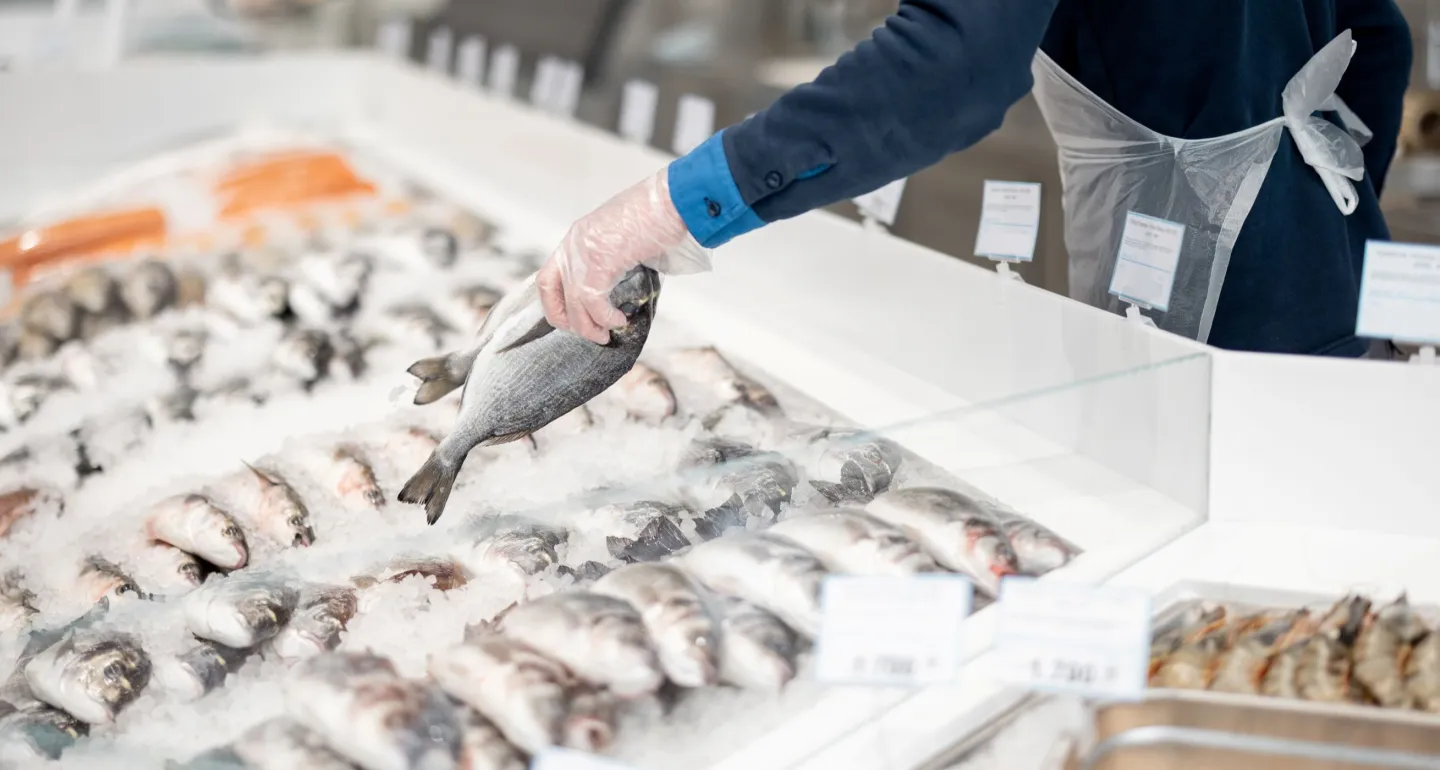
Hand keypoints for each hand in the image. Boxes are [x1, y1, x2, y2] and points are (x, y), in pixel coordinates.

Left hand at [538, 169, 709, 343]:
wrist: (672, 199)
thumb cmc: (657, 213)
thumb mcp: (623, 235)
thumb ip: (612, 258)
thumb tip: (618, 286)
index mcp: (577, 236)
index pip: (547, 278)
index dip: (553, 304)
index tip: (568, 320)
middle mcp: (574, 244)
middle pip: (554, 294)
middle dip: (570, 322)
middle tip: (591, 333)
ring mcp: (584, 252)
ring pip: (574, 303)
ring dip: (589, 327)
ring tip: (606, 335)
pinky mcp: (601, 261)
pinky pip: (594, 301)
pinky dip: (605, 317)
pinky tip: (619, 320)